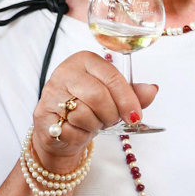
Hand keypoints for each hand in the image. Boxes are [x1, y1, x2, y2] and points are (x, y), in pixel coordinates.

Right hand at [32, 51, 157, 172]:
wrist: (61, 128)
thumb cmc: (89, 107)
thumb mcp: (113, 96)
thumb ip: (132, 93)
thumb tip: (152, 90)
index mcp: (84, 60)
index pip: (112, 77)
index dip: (127, 99)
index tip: (135, 116)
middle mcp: (65, 72)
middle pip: (98, 96)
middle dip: (110, 115)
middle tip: (110, 120)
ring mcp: (51, 92)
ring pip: (84, 114)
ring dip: (94, 125)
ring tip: (92, 122)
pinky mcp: (42, 114)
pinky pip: (70, 130)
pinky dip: (80, 135)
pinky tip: (77, 129)